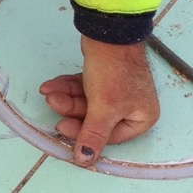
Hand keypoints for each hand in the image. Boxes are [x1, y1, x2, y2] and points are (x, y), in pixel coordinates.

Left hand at [39, 38, 159, 167]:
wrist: (108, 32)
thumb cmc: (114, 71)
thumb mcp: (104, 108)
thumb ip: (93, 136)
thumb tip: (85, 160)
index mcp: (142, 117)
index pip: (109, 137)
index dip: (83, 133)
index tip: (62, 126)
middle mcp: (132, 106)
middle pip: (94, 119)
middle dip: (71, 110)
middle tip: (53, 103)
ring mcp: (117, 91)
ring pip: (86, 103)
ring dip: (66, 98)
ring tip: (50, 91)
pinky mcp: (103, 78)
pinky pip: (83, 89)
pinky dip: (68, 88)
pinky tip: (52, 86)